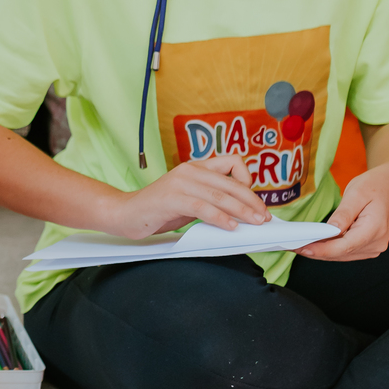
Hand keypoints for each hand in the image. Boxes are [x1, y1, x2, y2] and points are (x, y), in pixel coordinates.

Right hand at [109, 153, 269, 238]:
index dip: (247, 179)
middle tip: (264, 217)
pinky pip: (203, 207)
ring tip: (254, 223)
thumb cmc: (157, 210)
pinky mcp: (171, 198)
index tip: (252, 200)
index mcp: (195, 167)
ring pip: (221, 195)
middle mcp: (189, 170)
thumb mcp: (188, 200)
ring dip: (242, 210)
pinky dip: (220, 218)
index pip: (232, 162)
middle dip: (252, 201)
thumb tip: (239, 213)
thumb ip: (209, 200)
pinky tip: (230, 227)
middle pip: (231, 183)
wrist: (124, 214)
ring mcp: (180, 183)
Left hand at [298, 163, 388, 262]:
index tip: (303, 248)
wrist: (387, 186)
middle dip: (315, 251)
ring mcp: (372, 246)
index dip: (321, 250)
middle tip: (292, 246)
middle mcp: (375, 242)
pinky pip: (345, 252)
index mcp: (374, 229)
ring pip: (341, 256)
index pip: (344, 247)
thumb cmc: (374, 186)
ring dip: (320, 252)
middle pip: (340, 254)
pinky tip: (315, 243)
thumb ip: (343, 214)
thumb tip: (330, 230)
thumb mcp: (356, 194)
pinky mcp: (367, 246)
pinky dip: (329, 249)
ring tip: (299, 245)